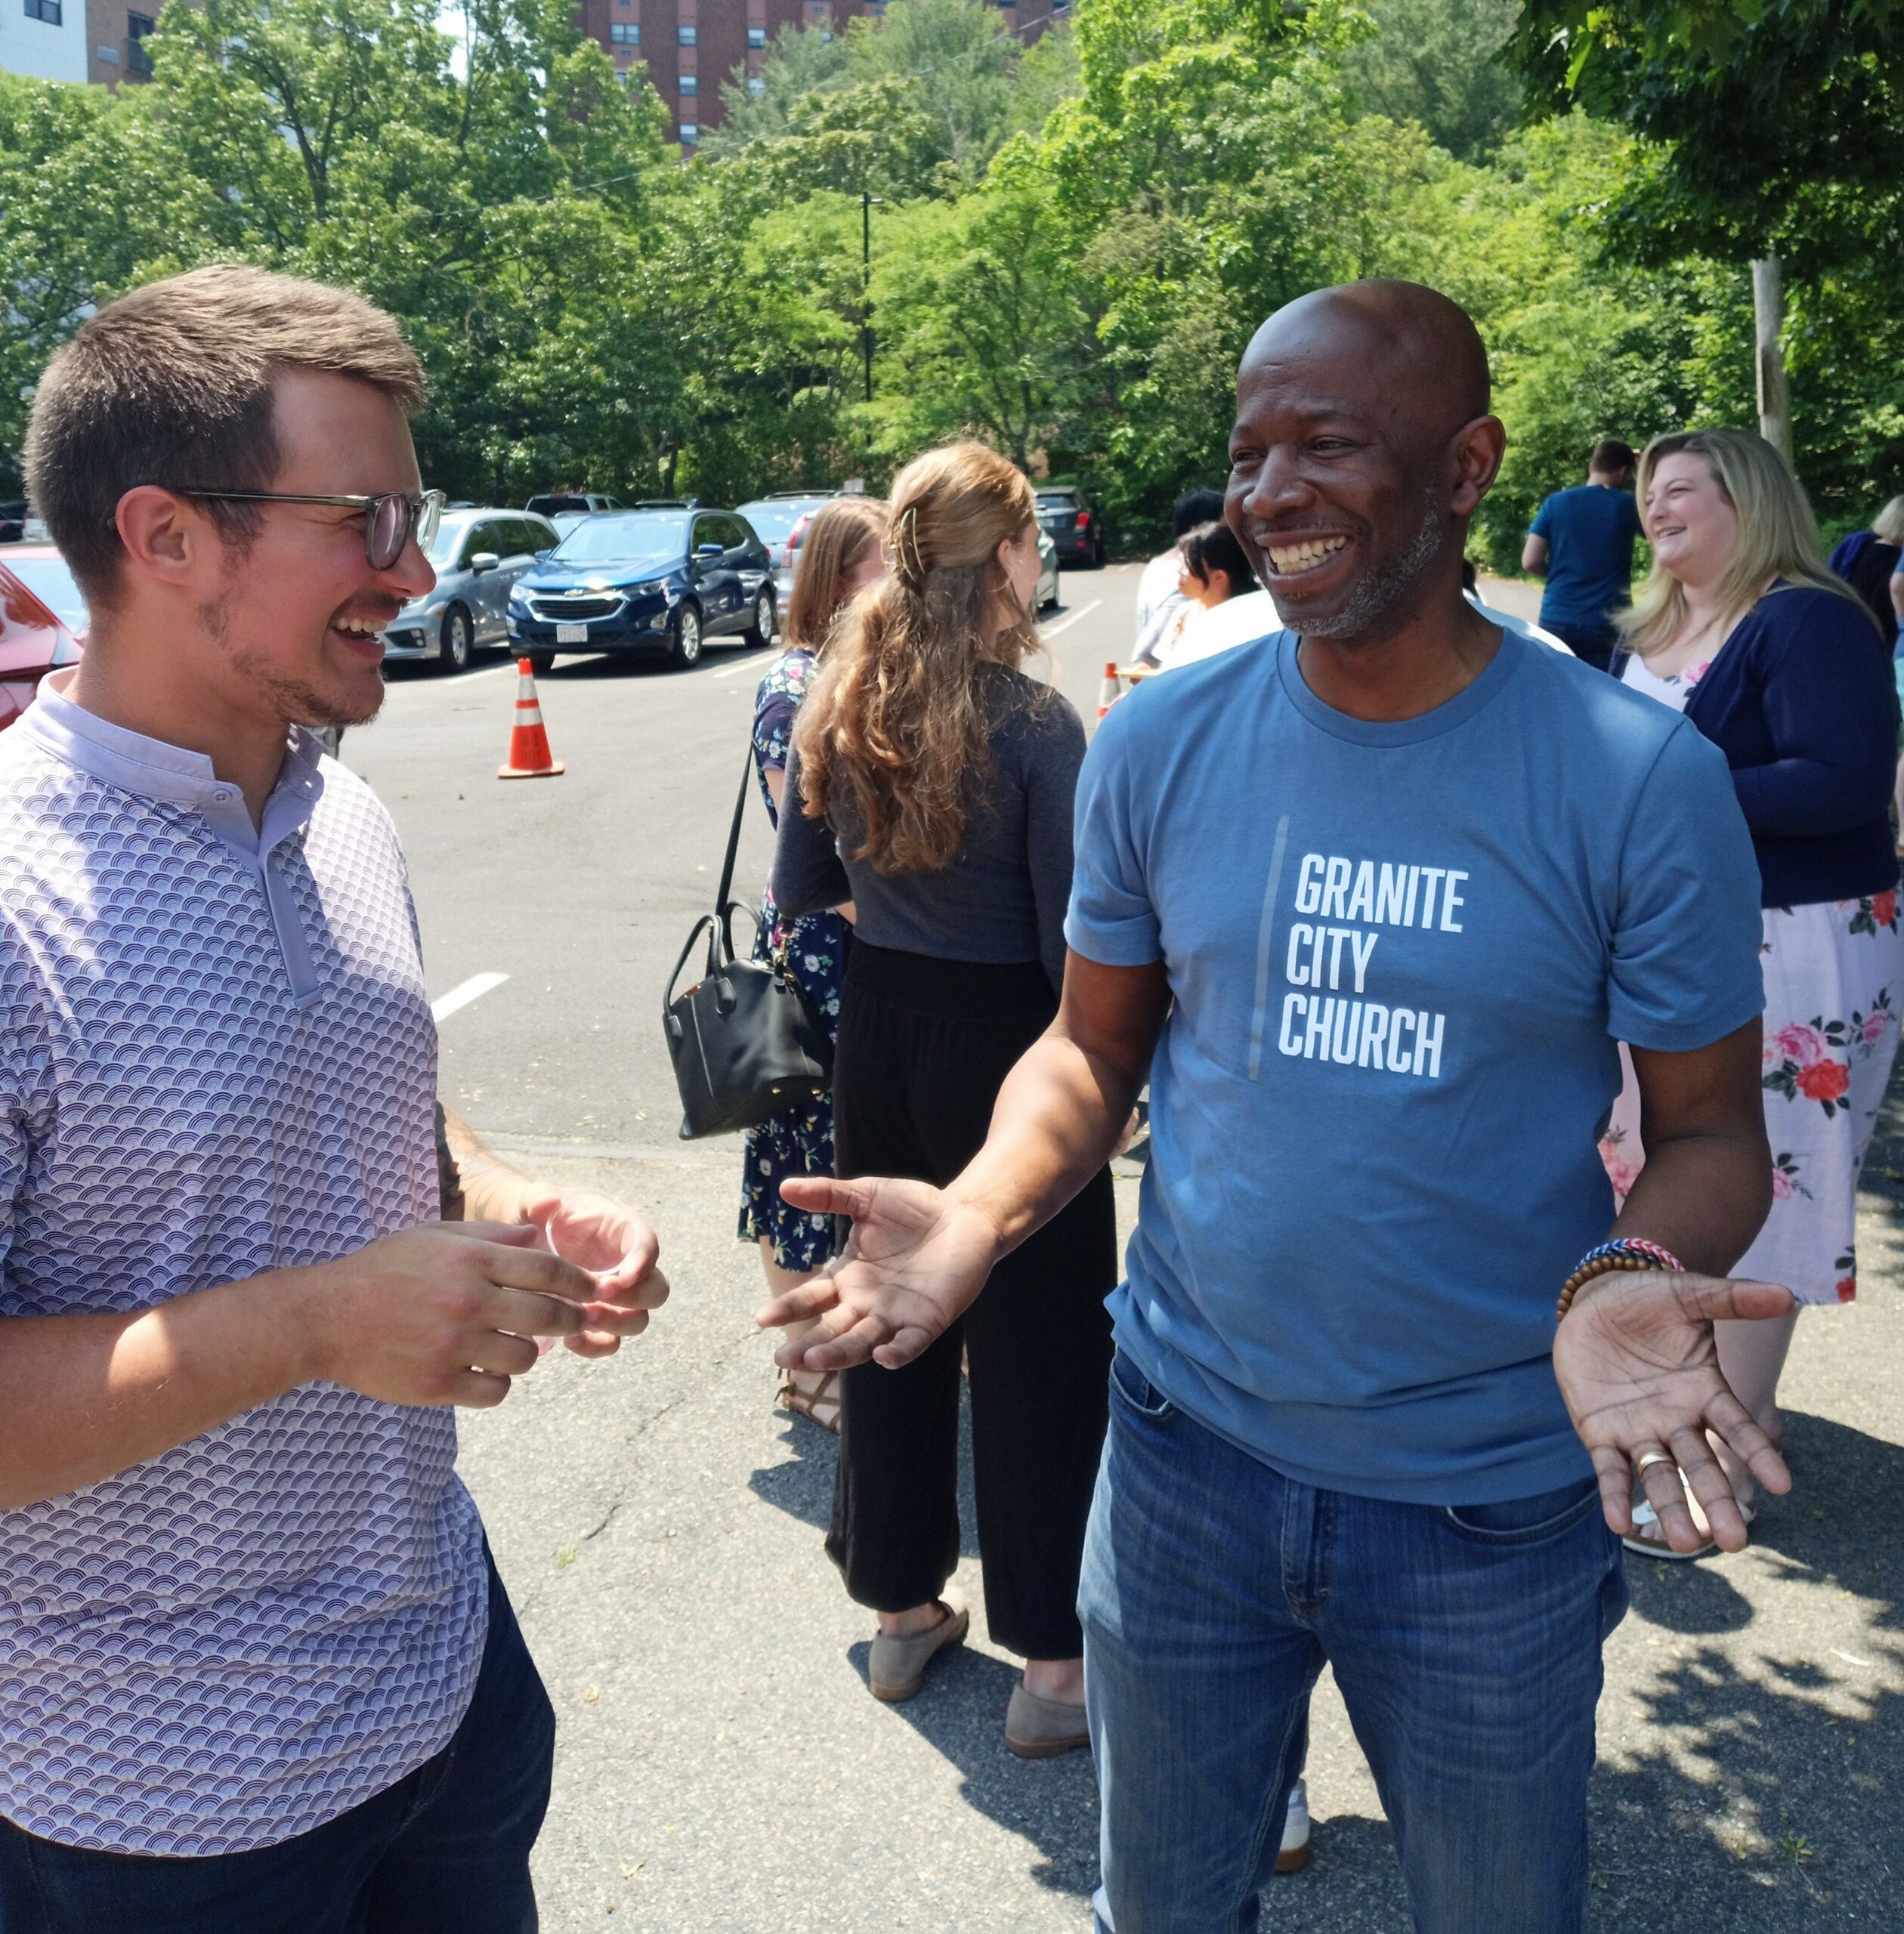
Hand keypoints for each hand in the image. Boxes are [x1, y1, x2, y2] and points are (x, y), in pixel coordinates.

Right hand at [294, 1221, 600, 1407]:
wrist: (326, 1317)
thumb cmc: (384, 1270)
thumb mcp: (434, 1237)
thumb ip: (489, 1236)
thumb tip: (538, 1237)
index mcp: (471, 1260)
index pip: (549, 1271)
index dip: (579, 1282)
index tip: (590, 1291)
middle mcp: (467, 1301)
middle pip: (548, 1316)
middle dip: (569, 1320)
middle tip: (571, 1322)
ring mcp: (452, 1346)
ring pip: (525, 1358)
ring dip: (527, 1353)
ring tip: (511, 1346)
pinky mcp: (436, 1384)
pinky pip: (495, 1391)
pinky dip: (497, 1383)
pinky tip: (483, 1371)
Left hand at [518, 1185, 668, 1357]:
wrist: (515, 1247)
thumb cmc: (531, 1218)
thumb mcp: (531, 1202)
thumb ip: (539, 1198)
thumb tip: (549, 1201)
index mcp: (620, 1230)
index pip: (648, 1244)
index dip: (642, 1261)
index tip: (620, 1277)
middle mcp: (626, 1266)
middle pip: (655, 1290)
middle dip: (634, 1298)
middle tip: (600, 1297)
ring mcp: (614, 1298)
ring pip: (638, 1320)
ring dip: (617, 1323)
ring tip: (583, 1318)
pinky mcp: (596, 1321)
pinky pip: (609, 1342)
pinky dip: (595, 1345)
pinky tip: (569, 1339)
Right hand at [761, 1177, 1002, 1369]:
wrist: (965, 1215)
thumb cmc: (914, 1208)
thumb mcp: (866, 1197)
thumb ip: (829, 1195)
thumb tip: (783, 1186)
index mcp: (848, 1278)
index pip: (812, 1298)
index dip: (788, 1308)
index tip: (762, 1319)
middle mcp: (867, 1303)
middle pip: (832, 1330)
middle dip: (808, 1345)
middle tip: (783, 1358)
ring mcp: (897, 1315)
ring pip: (863, 1342)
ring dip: (840, 1353)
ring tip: (815, 1360)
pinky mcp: (928, 1320)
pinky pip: (910, 1343)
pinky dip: (897, 1353)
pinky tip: (883, 1357)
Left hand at [1552, 1269, 1794, 1552]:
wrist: (1595, 1299)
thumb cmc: (1648, 1299)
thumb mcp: (1689, 1294)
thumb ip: (1732, 1299)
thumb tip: (1786, 1293)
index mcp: (1706, 1392)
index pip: (1737, 1429)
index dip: (1758, 1454)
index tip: (1782, 1484)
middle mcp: (1677, 1419)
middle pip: (1700, 1464)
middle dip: (1717, 1500)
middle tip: (1734, 1542)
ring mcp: (1639, 1429)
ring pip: (1658, 1474)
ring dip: (1669, 1507)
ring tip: (1682, 1542)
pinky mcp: (1599, 1431)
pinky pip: (1609, 1468)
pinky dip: (1614, 1494)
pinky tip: (1618, 1522)